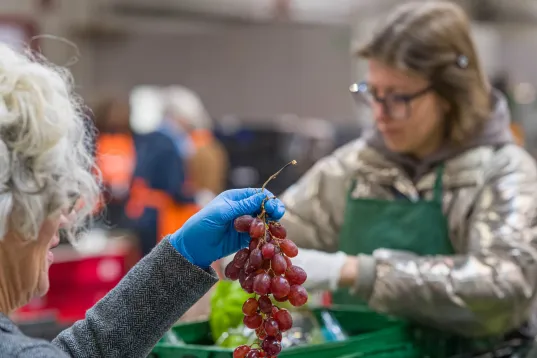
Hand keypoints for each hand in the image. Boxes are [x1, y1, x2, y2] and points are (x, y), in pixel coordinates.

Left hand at [169, 188, 284, 267]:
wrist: (192, 248)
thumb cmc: (201, 225)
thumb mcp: (221, 213)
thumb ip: (242, 206)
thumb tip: (262, 197)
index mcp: (235, 198)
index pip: (257, 195)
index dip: (269, 199)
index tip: (275, 207)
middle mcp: (242, 209)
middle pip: (264, 208)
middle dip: (273, 211)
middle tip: (279, 216)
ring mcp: (244, 224)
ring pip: (263, 222)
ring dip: (270, 225)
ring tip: (274, 230)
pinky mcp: (244, 238)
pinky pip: (259, 235)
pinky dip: (265, 237)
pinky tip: (268, 239)